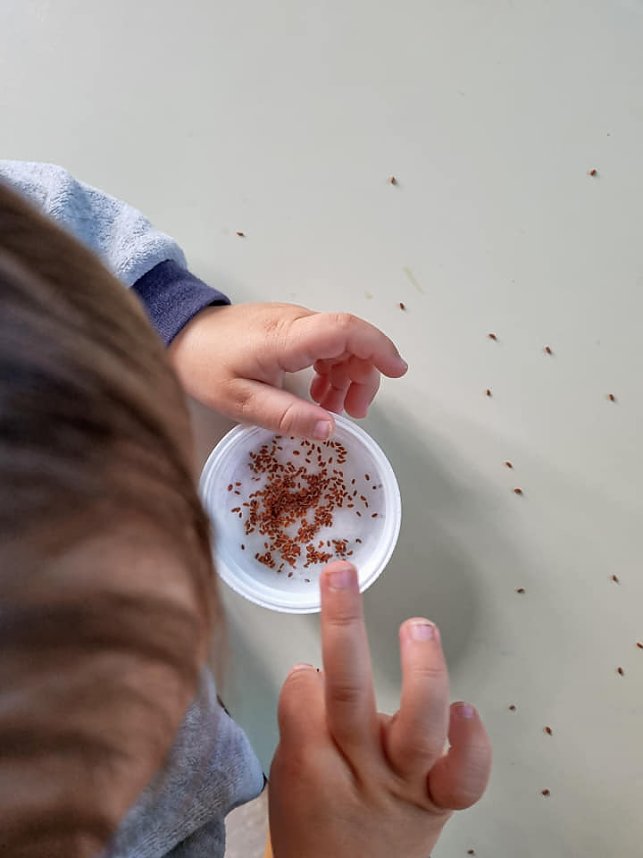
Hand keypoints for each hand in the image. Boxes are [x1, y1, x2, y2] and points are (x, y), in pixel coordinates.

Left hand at [169, 303, 407, 439]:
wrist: (178, 333)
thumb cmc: (204, 365)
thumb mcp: (241, 401)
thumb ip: (287, 416)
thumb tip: (331, 429)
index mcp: (286, 338)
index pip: (345, 330)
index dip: (377, 348)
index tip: (397, 371)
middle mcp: (296, 322)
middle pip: (351, 340)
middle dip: (364, 376)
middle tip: (354, 413)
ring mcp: (294, 322)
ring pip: (341, 344)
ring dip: (348, 376)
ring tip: (333, 408)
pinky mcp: (289, 327)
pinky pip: (325, 345)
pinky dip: (332, 370)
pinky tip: (319, 394)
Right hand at [268, 562, 491, 857]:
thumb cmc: (314, 825)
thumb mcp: (285, 776)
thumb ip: (301, 722)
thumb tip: (316, 670)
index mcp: (308, 766)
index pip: (302, 692)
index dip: (306, 673)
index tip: (309, 671)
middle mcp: (360, 770)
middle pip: (346, 692)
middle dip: (342, 624)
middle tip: (339, 574)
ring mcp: (405, 784)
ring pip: (416, 726)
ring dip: (421, 670)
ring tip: (418, 627)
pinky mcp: (440, 799)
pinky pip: (464, 776)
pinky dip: (470, 743)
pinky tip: (467, 710)